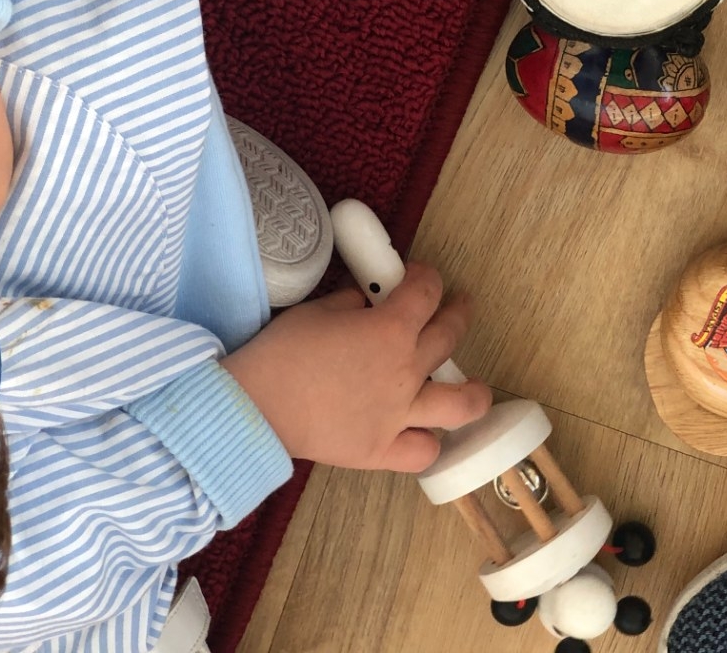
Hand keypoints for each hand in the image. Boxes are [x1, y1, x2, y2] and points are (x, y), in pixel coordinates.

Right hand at [223, 264, 491, 471]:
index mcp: (391, 329)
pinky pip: (422, 451)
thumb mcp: (317, 310)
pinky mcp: (381, 450)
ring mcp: (399, 413)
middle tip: (454, 308)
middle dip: (457, 313)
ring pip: (461, 403)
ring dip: (474, 391)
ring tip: (474, 386)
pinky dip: (427, 442)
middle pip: (450, 335)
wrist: (252, 408)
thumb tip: (367, 302)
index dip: (426, 277)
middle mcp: (406, 369)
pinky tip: (424, 432)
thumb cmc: (281, 353)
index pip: (427, 291)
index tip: (418, 276)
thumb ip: (353, 303)